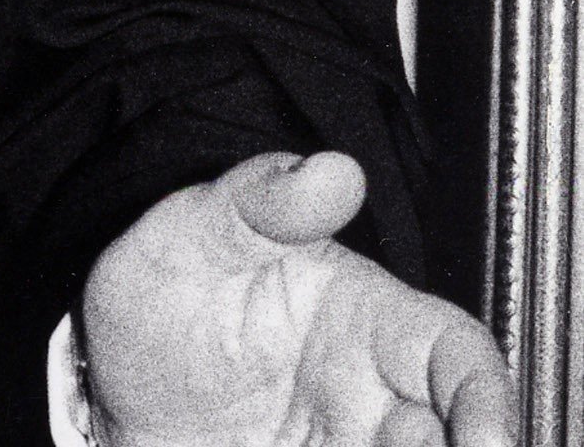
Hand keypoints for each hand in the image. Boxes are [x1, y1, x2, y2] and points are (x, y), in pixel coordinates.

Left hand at [80, 151, 515, 445]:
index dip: (486, 400)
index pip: (457, 353)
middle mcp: (372, 394)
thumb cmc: (157, 303)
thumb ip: (260, 202)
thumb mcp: (190, 237)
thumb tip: (332, 168)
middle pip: (455, 433)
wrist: (101, 391)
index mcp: (364, 317)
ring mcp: (349, 445)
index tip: (484, 442)